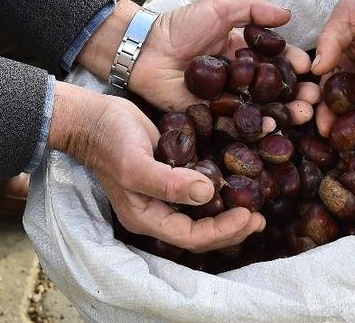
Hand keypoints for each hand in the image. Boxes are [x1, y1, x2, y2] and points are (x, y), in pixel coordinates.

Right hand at [49, 81, 264, 251]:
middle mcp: (157, 211)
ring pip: (202, 215)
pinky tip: (239, 183)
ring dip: (229, 213)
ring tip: (256, 206)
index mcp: (147, 217)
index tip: (250, 214)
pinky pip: (199, 192)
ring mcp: (164, 194)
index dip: (223, 230)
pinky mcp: (172, 174)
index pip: (192, 237)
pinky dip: (221, 192)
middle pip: (200, 232)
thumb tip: (208, 193)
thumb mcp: (136, 164)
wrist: (93, 116)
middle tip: (261, 216)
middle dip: (232, 228)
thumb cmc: (109, 140)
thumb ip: (169, 183)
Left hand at [78, 0, 318, 121]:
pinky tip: (275, 124)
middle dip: (298, 92)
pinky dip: (258, 125)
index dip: (296, 64)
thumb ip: (253, 10)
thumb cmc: (180, 25)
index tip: (310, 68)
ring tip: (303, 112)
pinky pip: (239, 122)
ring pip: (263, 107)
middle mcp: (240, 78)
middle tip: (314, 96)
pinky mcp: (213, 116)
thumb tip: (288, 15)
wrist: (146, 49)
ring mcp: (227, 99)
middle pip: (276, 88)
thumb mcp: (220, 8)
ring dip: (287, 111)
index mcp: (244, 52)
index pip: (277, 59)